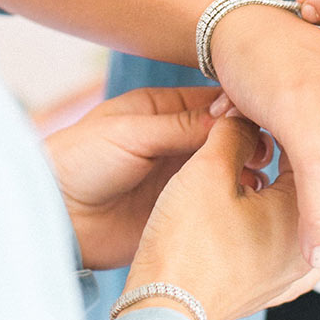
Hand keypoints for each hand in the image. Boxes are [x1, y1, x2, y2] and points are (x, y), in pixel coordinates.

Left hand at [46, 87, 271, 268]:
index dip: (239, 108)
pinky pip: (217, 201)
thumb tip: (234, 116)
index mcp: (161, 111)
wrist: (54, 217)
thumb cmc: (79, 162)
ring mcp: (181, 177)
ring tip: (259, 176)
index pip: (213, 102)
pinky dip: (236, 199)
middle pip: (226, 135)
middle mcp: (176, 142)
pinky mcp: (181, 209)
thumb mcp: (130, 133)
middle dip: (249, 140)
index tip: (265, 117)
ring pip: (227, 168)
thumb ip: (181, 125)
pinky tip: (248, 200)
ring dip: (246, 170)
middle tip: (264, 152)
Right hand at [121, 115, 319, 319]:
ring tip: (241, 177)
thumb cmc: (186, 240)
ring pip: (294, 216)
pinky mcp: (271, 292)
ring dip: (273, 192)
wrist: (163, 308)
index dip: (280, 126)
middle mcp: (314, 247)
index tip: (254, 118)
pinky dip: (267, 225)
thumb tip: (249, 117)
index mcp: (309, 213)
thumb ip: (235, 133)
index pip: (314, 153)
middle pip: (308, 186)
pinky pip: (280, 246)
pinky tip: (243, 215)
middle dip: (280, 159)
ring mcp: (293, 276)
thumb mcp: (208, 171)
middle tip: (247, 143)